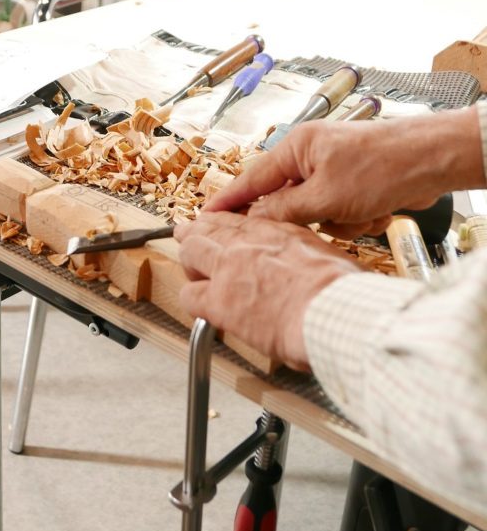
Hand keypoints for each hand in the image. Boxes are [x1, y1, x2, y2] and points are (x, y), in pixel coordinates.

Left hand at [175, 213, 359, 367]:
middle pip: (204, 229)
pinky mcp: (218, 301)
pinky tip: (203, 307)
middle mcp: (246, 244)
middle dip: (197, 237)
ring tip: (193, 271)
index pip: (235, 219)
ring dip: (190, 262)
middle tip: (194, 244)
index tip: (217, 228)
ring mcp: (227, 270)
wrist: (335, 310)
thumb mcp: (326, 256)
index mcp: (275, 231)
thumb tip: (307, 268)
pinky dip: (193, 300)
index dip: (220, 224)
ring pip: (189, 253)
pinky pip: (188, 295)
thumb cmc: (342, 291)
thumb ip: (305, 255)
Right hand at [207, 107, 482, 238]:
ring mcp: (334, 171)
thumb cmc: (382, 166)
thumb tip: (255, 222)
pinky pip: (340, 214)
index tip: (205, 220)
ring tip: (362, 212)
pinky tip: (377, 211)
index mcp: (296, 148)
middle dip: (311, 218)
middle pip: (287, 201)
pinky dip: (357, 219)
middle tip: (322, 220)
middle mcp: (311, 156)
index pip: (250, 180)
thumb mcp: (325, 197)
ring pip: (316, 214)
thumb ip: (284, 211)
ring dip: (340, 222)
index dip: (228, 203)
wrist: (434, 162)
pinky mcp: (354, 185)